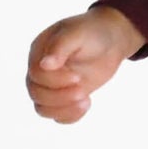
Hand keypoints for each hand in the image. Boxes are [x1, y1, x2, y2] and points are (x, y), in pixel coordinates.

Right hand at [27, 6, 146, 123]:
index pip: (35, 74)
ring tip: (86, 100)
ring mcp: (52, 85)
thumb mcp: (78, 33)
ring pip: (42, 108)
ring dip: (63, 109)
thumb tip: (44, 65)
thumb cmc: (93, 32)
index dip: (53, 80)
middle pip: (36, 93)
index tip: (77, 76)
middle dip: (59, 96)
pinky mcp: (64, 96)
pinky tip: (87, 103)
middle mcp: (41, 69)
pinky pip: (57, 115)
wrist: (111, 40)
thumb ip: (60, 47)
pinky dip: (70, 116)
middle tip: (82, 90)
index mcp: (39, 51)